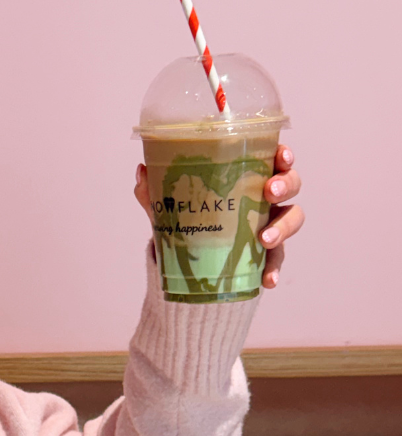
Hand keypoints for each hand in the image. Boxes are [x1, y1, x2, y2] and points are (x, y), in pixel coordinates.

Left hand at [134, 144, 304, 289]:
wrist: (188, 262)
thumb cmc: (189, 221)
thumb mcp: (170, 207)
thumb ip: (155, 192)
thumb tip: (141, 170)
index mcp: (248, 177)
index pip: (274, 159)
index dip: (284, 154)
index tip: (281, 155)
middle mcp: (265, 199)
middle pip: (291, 184)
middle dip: (285, 185)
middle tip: (268, 191)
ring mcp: (270, 225)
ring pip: (293, 219)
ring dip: (283, 227)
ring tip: (264, 238)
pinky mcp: (266, 254)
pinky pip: (277, 261)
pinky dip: (274, 270)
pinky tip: (268, 280)